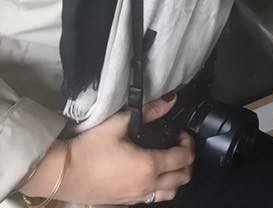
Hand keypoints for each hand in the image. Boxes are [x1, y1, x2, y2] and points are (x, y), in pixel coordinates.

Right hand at [20, 96, 193, 205]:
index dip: (188, 143)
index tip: (181, 134)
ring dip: (177, 178)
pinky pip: (153, 199)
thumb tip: (169, 101)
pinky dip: (161, 188)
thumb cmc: (87, 149)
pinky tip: (151, 175)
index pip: (184, 158)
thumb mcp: (119, 123)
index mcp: (148, 166)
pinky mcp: (124, 203)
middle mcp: (146, 185)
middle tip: (179, 146)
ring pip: (170, 193)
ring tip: (169, 163)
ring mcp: (135, 197)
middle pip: (183, 178)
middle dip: (188, 161)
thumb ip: (149, 111)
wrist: (59, 173)